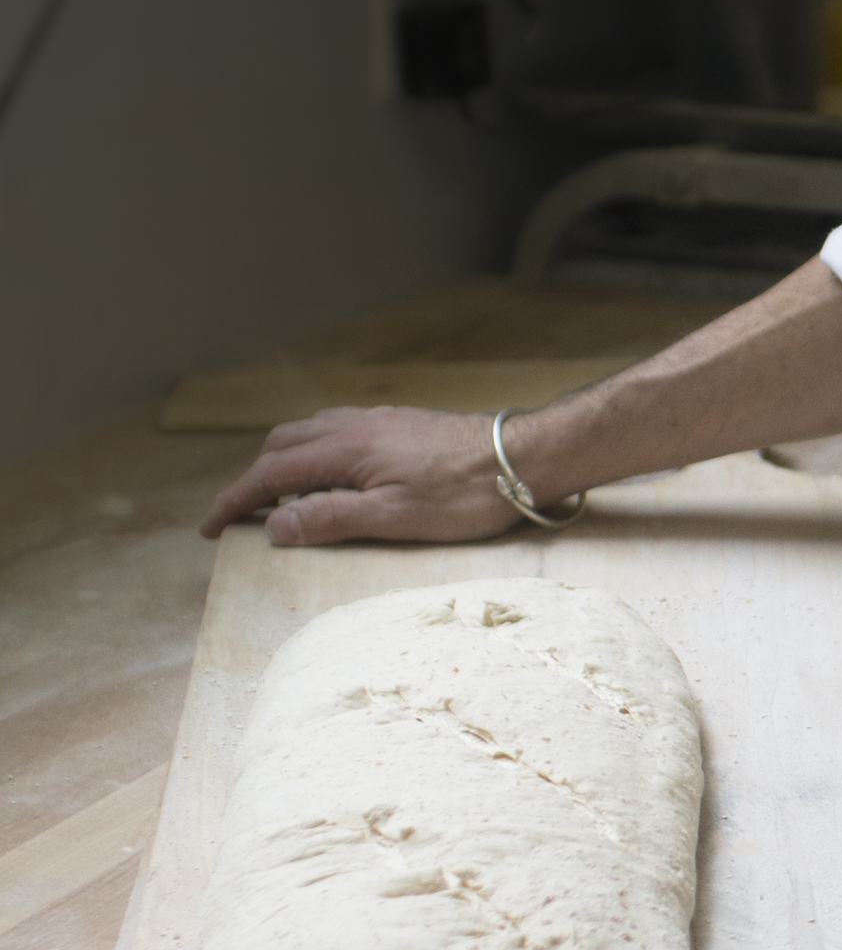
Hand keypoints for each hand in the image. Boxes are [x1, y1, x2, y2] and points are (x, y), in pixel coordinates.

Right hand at [199, 409, 522, 546]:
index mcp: (345, 449)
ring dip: (286, 466)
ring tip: (288, 504)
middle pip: (282, 446)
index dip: (234, 501)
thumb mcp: (394, 519)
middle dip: (255, 480)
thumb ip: (331, 519)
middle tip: (244, 519)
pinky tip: (337, 480)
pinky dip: (317, 456)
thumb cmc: (466, 494)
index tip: (209, 528)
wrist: (523, 457)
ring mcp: (378, 421)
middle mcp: (355, 425)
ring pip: (310, 435)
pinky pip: (339, 432)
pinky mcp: (400, 425)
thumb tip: (274, 526)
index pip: (269, 474)